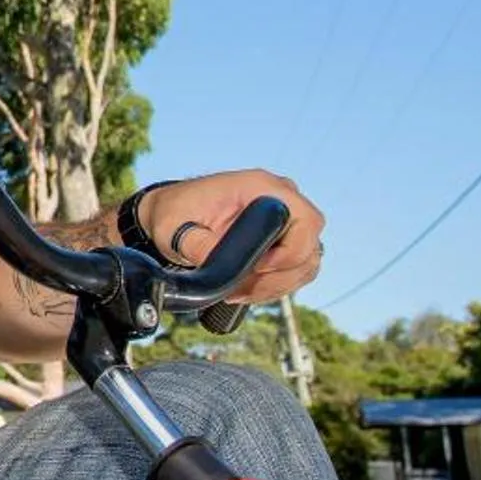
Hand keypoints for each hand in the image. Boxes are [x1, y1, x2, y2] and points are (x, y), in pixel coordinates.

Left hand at [138, 170, 324, 302]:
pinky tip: (245, 291)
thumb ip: (198, 246)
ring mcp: (287, 221)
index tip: (255, 269)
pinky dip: (274, 287)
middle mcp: (283, 200)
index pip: (307, 221)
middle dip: (277, 278)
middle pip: (309, 248)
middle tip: (238, 290)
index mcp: (262, 187)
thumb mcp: (174, 230)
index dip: (287, 254)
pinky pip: (296, 272)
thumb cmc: (173, 216)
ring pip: (305, 265)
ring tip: (237, 292)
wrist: (171, 218)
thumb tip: (218, 267)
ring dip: (274, 287)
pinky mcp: (284, 241)